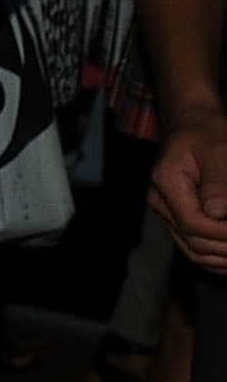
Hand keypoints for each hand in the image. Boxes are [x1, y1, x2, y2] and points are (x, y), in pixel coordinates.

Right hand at [151, 100, 226, 274]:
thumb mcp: (219, 149)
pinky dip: (213, 256)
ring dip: (221, 257)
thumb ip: (218, 182)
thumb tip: (218, 214)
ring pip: (192, 249)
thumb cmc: (207, 132)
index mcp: (167, 182)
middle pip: (193, 241)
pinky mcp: (177, 214)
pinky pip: (192, 244)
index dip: (224, 234)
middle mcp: (161, 200)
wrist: (192, 123)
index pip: (194, 223)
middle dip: (226, 248)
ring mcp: (167, 210)